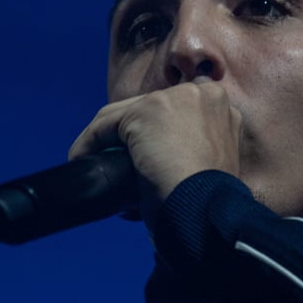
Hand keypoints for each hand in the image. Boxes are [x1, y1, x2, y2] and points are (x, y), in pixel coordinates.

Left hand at [68, 81, 242, 221]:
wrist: (206, 208)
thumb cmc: (209, 197)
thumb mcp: (210, 161)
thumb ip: (194, 146)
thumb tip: (163, 154)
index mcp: (220, 107)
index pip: (174, 111)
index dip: (154, 133)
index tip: (140, 155)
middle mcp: (201, 93)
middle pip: (148, 108)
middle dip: (129, 133)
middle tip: (116, 160)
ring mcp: (173, 99)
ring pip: (124, 114)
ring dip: (104, 138)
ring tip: (93, 163)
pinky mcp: (146, 112)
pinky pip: (105, 124)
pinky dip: (89, 144)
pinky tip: (82, 160)